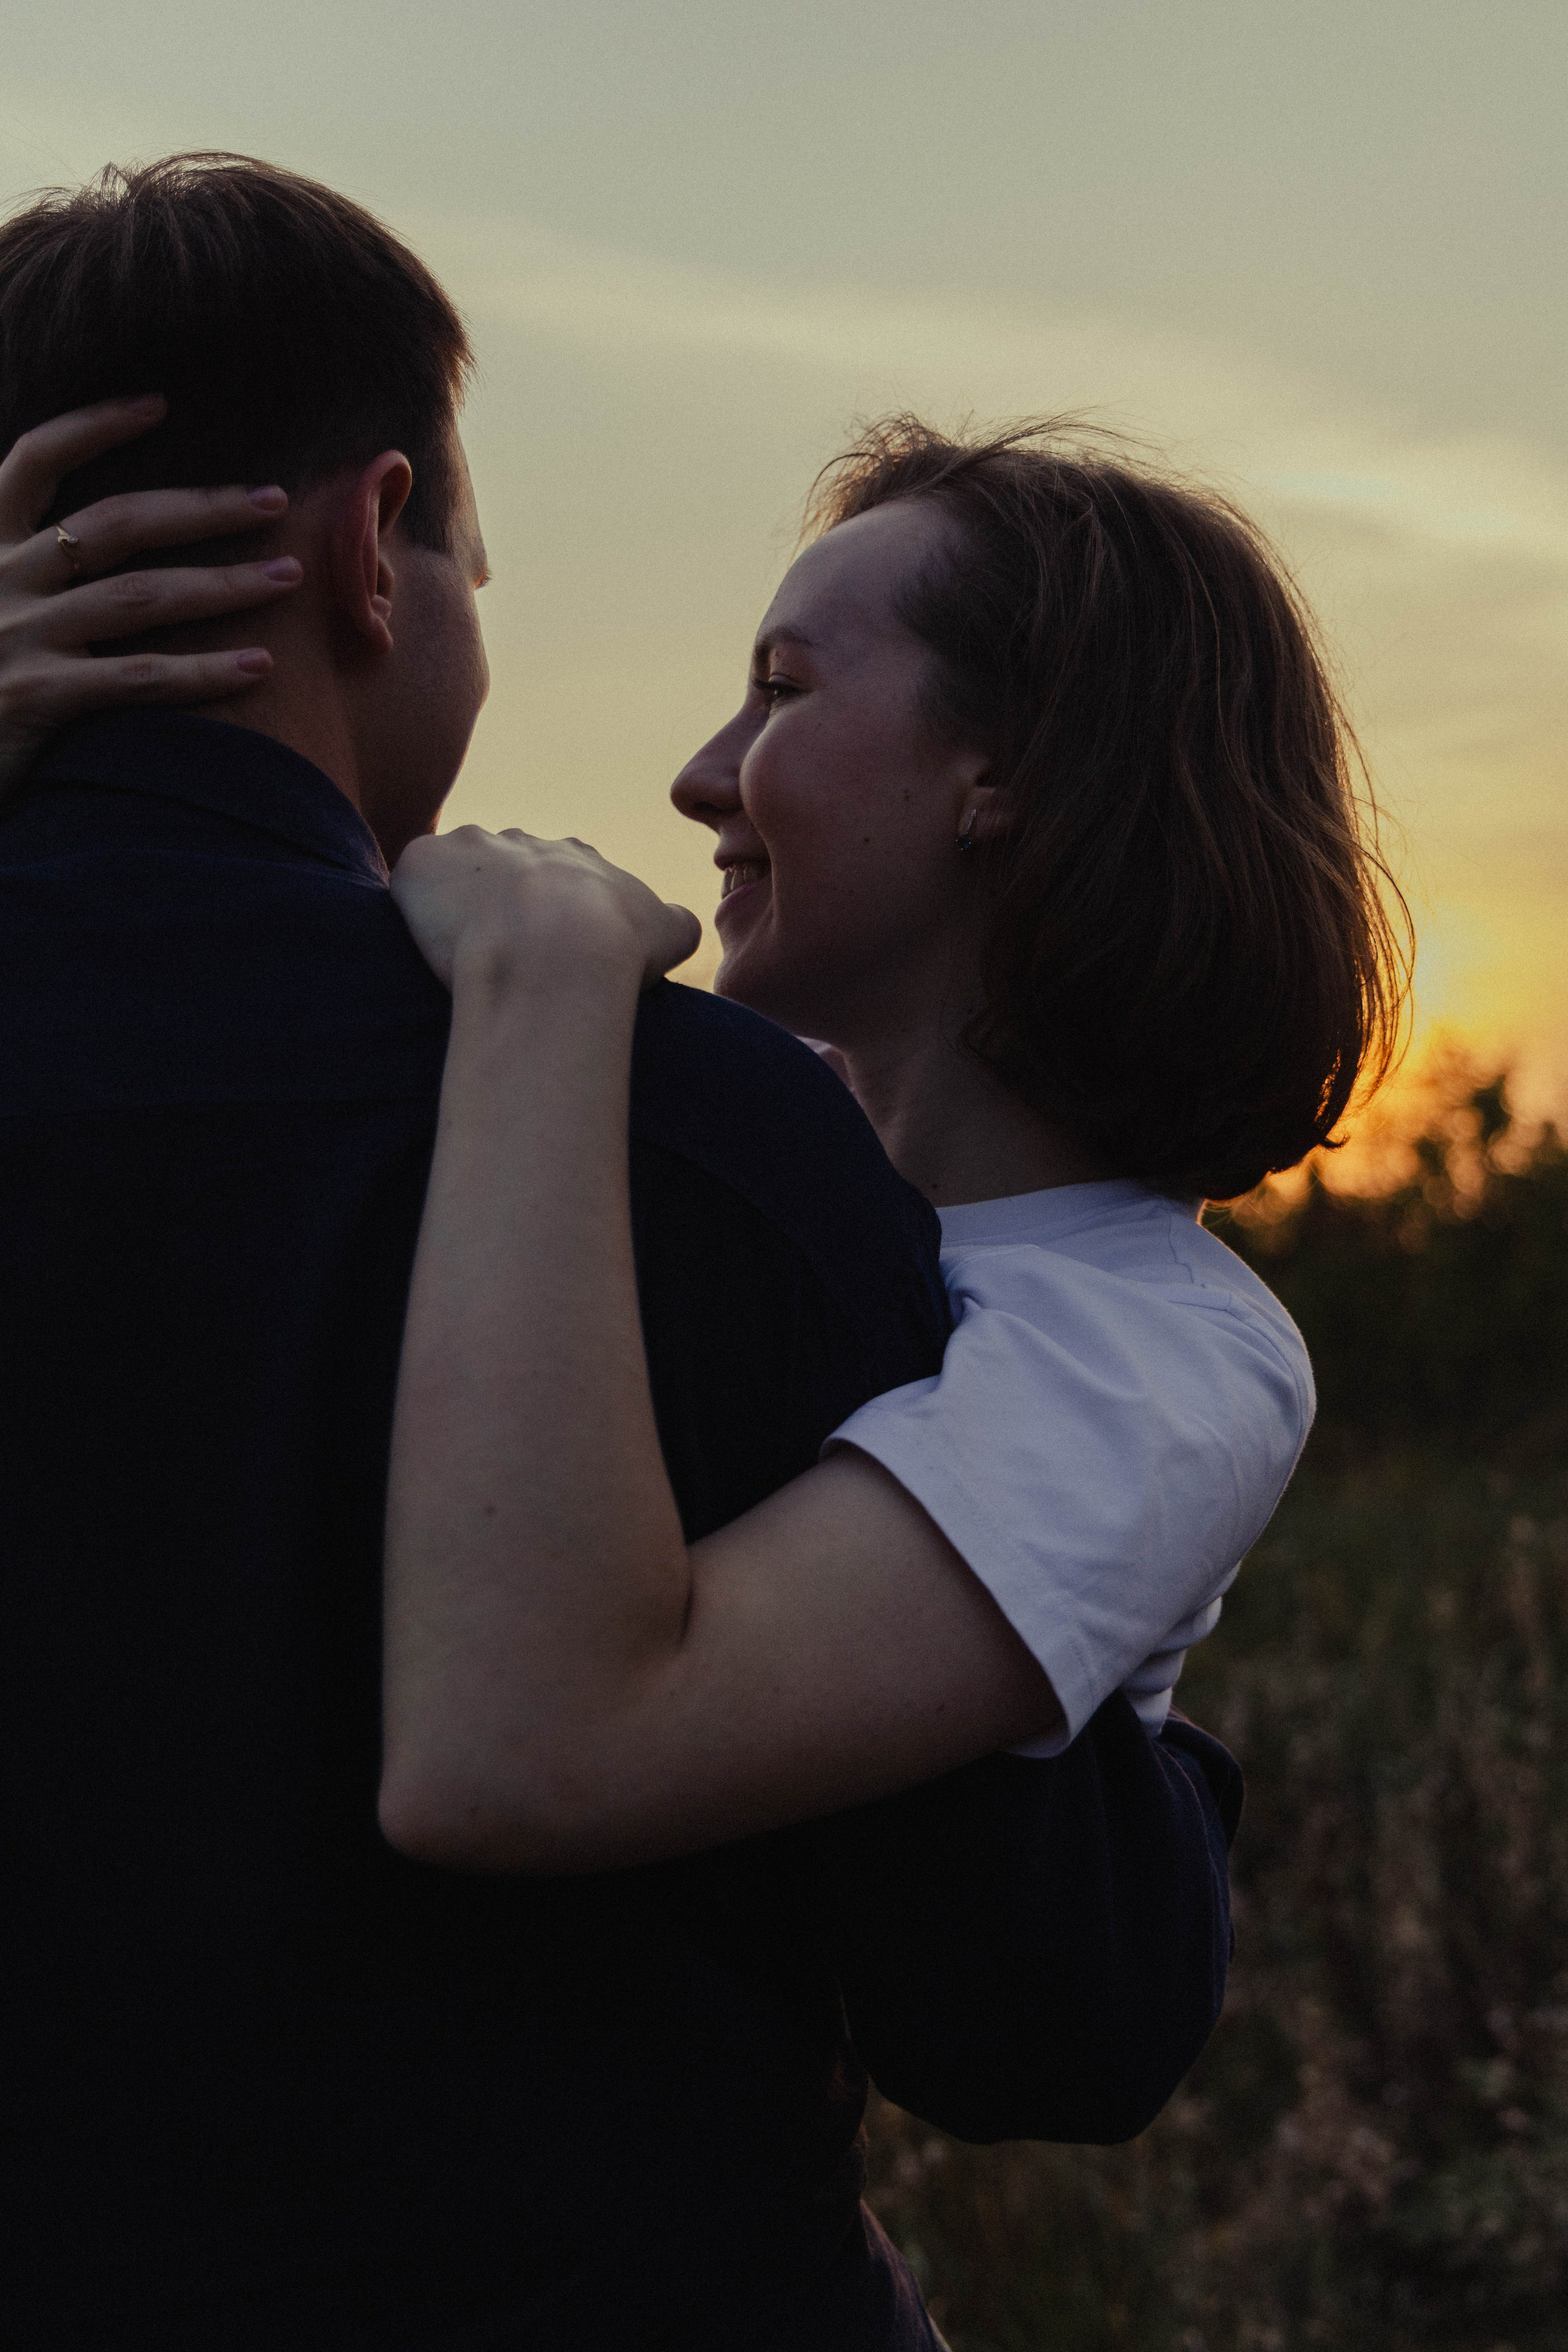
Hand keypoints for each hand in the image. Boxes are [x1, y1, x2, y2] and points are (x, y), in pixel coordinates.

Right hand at [0, 395, 305, 792]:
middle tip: (275, 500)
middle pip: (113, 522)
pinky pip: (138, 678)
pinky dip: (203, 671)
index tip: (158, 404)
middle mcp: (0, 581)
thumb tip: (114, 543)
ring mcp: (18, 638)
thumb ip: (40, 573)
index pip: (33, 460)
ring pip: (138, 596)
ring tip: (289, 576)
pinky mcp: (36, 699)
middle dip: (201, 507)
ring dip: (223, 584)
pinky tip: (259, 666)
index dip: (92, 425)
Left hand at [391, 825, 701, 993]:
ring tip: (459, 958)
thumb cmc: (617, 947)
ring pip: (454, 874)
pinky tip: (424, 945)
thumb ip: (673, 920)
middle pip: (503, 872)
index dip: (553, 918)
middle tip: (504, 962)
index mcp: (576, 858)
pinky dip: (413, 907)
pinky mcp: (421, 863)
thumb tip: (677, 923)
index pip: (560, 880)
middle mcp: (522, 841)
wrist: (558, 950)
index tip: (549, 955)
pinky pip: (410, 881)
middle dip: (500, 911)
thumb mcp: (670, 931)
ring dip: (454, 908)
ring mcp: (469, 847)